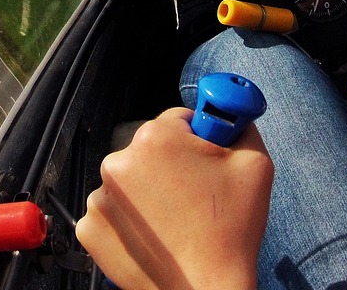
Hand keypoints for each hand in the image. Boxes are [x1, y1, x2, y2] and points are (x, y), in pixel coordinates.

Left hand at [75, 107, 271, 289]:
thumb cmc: (230, 231)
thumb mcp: (255, 164)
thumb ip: (240, 124)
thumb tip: (231, 110)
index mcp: (155, 138)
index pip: (178, 120)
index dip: (198, 140)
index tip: (207, 162)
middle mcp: (118, 161)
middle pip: (151, 149)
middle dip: (173, 165)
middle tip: (196, 196)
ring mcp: (100, 197)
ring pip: (131, 180)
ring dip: (149, 192)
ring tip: (177, 221)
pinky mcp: (91, 228)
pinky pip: (114, 210)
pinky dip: (131, 220)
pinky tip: (156, 235)